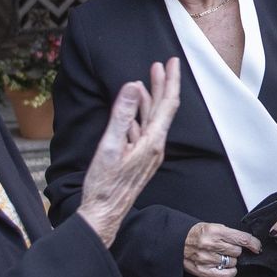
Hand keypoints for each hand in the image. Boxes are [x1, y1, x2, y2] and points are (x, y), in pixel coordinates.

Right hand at [76, 59, 179, 246]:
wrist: (103, 213)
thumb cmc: (104, 185)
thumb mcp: (110, 146)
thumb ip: (122, 115)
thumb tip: (134, 86)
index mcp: (152, 142)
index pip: (167, 104)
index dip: (171, 81)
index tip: (173, 62)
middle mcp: (155, 147)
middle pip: (163, 109)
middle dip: (162, 85)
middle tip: (161, 64)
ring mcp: (148, 153)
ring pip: (152, 119)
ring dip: (150, 98)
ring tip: (146, 80)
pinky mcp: (139, 158)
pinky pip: (143, 130)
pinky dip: (139, 115)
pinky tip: (133, 109)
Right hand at [185, 222, 261, 276]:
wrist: (176, 241)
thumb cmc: (195, 234)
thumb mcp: (212, 226)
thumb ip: (229, 234)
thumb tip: (247, 242)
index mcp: (215, 231)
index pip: (242, 239)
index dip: (253, 243)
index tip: (257, 247)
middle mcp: (211, 245)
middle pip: (237, 252)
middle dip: (235, 250)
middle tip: (226, 248)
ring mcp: (207, 259)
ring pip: (232, 263)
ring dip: (230, 260)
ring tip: (219, 255)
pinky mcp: (203, 271)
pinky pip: (225, 275)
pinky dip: (229, 272)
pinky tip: (225, 267)